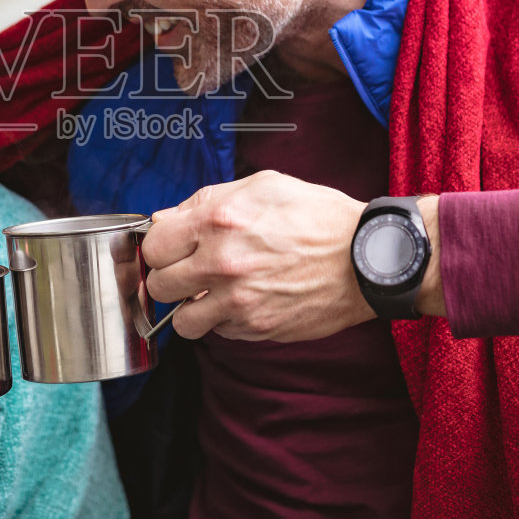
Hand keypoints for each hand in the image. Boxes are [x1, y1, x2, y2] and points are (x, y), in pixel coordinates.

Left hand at [140, 170, 372, 342]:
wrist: (365, 258)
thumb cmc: (318, 217)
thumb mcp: (263, 186)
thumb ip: (207, 200)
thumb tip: (166, 219)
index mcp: (219, 221)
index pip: (153, 246)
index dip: (160, 247)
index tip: (171, 249)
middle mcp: (223, 264)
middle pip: (159, 287)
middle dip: (170, 279)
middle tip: (190, 272)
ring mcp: (239, 302)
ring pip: (183, 322)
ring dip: (192, 309)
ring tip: (212, 294)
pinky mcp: (258, 328)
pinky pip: (220, 333)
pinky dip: (225, 321)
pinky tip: (246, 301)